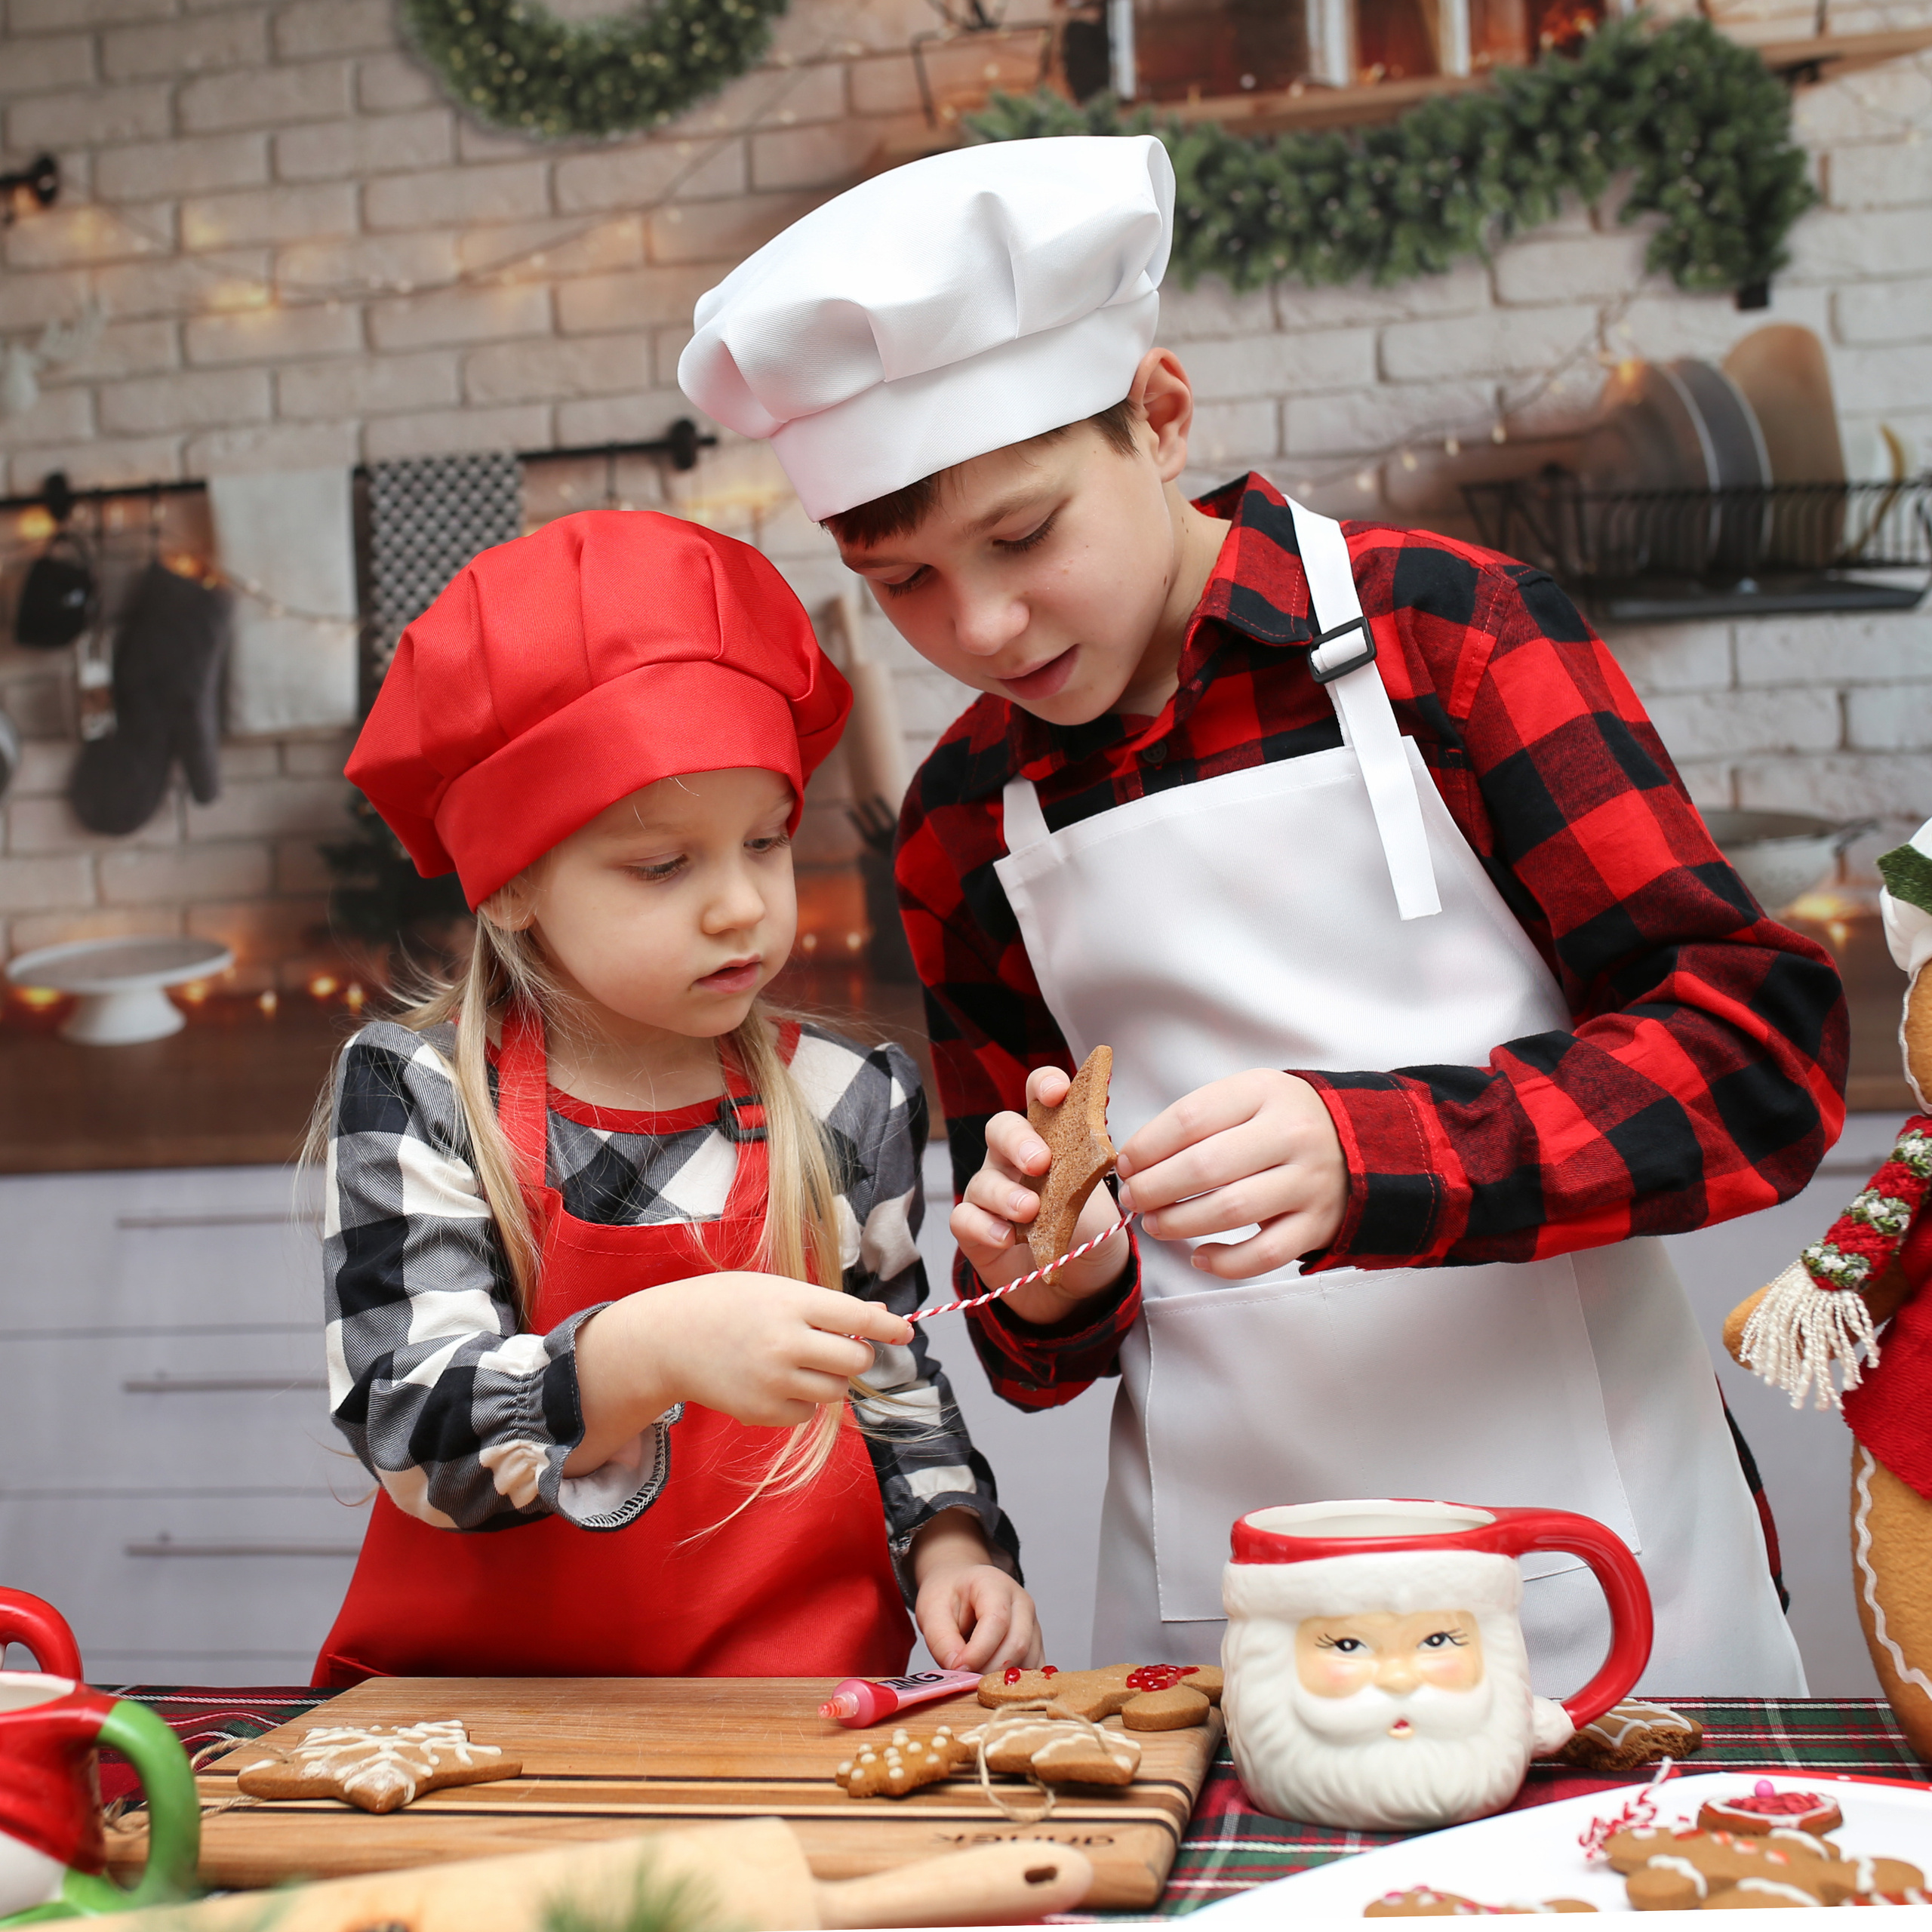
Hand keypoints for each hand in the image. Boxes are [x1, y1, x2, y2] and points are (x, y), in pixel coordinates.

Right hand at [565, 1272, 911, 1473]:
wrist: (668, 1340)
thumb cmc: (726, 1305)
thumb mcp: (775, 1289)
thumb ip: (826, 1305)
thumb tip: (880, 1315)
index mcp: (791, 1302)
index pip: (857, 1319)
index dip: (889, 1327)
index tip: (906, 1332)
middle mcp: (785, 1343)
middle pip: (855, 1361)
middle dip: (858, 1356)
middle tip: (841, 1348)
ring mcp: (773, 1381)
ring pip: (836, 1393)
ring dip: (833, 1381)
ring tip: (805, 1364)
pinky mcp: (761, 1412)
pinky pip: (807, 1414)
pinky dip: (804, 1402)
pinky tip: (779, 1383)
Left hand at [911, 1510, 1042, 1670]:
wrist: (959, 1588)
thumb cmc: (946, 1596)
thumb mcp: (931, 1612)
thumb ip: (942, 1641)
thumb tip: (959, 1671)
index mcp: (995, 1584)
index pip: (997, 1621)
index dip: (978, 1651)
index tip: (958, 1668)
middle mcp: (1021, 1602)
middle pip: (1017, 1644)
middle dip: (989, 1669)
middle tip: (964, 1678)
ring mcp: (1032, 1624)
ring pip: (1028, 1661)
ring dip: (1001, 1678)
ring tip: (974, 1676)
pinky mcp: (1035, 1644)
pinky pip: (1033, 1670)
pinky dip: (1013, 1682)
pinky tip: (991, 1681)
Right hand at [950, 1065, 1129, 1326]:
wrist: (1080, 1289)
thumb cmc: (1088, 1234)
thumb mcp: (1099, 1202)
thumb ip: (1088, 1175)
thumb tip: (1092, 1149)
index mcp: (1050, 1140)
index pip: (1040, 1098)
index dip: (1044, 1086)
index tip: (1057, 1092)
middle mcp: (1015, 1159)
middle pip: (1001, 1129)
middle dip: (1017, 1140)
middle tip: (1039, 1162)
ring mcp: (992, 1193)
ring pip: (982, 1178)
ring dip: (1005, 1193)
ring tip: (1029, 1211)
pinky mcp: (975, 1229)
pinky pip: (965, 1218)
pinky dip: (984, 1226)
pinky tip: (1007, 1238)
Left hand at [1115, 1068, 1346, 1278]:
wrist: (1363, 1142)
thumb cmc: (1283, 1120)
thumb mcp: (1248, 1096)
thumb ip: (1197, 1120)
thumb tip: (1134, 1159)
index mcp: (1264, 1092)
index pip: (1190, 1118)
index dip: (1147, 1146)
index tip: (1124, 1163)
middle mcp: (1290, 1135)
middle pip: (1205, 1167)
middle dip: (1154, 1188)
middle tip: (1132, 1198)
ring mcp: (1308, 1182)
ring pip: (1231, 1211)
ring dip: (1179, 1224)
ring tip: (1155, 1223)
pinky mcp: (1318, 1225)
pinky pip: (1264, 1255)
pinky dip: (1224, 1262)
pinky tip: (1199, 1256)